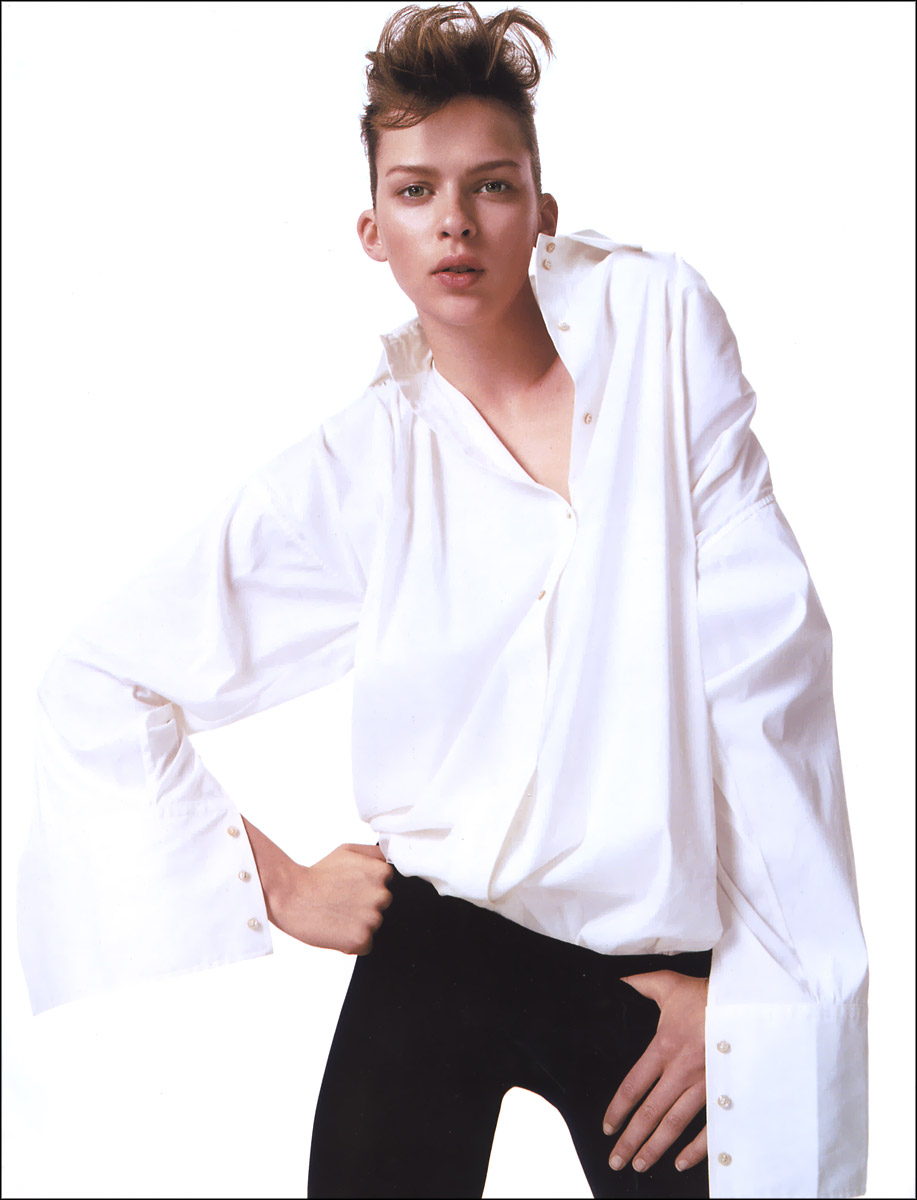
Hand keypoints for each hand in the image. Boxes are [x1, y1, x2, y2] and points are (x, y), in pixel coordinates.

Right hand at [271, 843, 393, 955]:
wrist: (291, 896)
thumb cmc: (317, 875)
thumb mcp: (348, 851)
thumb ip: (375, 854)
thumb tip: (391, 860)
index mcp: (381, 872)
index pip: (387, 883)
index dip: (368, 886)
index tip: (352, 887)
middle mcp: (381, 895)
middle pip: (383, 905)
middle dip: (366, 904)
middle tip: (342, 901)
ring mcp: (373, 918)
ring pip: (374, 924)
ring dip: (359, 923)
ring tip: (337, 914)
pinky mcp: (361, 939)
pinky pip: (366, 944)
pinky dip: (353, 940)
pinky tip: (337, 928)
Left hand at [603, 970, 707, 1174]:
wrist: (745, 1001)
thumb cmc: (704, 993)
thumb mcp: (667, 984)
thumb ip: (638, 985)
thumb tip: (615, 981)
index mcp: (664, 1047)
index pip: (633, 1086)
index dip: (618, 1110)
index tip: (608, 1128)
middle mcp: (681, 1070)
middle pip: (650, 1112)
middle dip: (631, 1139)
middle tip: (616, 1160)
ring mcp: (704, 1084)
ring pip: (675, 1124)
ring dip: (656, 1147)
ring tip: (639, 1163)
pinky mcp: (723, 1091)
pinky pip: (708, 1127)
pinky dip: (695, 1149)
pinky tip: (680, 1162)